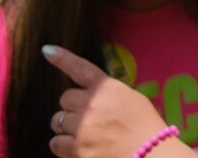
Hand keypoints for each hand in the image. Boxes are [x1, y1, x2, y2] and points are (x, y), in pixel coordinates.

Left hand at [43, 45, 172, 157]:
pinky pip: (56, 142)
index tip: (47, 50)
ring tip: (83, 134)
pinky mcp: (76, 148)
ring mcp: (82, 126)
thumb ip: (109, 94)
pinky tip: (76, 147)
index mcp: (107, 88)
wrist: (150, 153)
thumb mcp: (132, 99)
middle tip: (87, 117)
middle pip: (65, 98)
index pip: (80, 69)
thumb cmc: (145, 126)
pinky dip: (63, 145)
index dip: (62, 59)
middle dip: (73, 106)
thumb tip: (91, 97)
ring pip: (58, 120)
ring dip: (67, 126)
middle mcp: (91, 104)